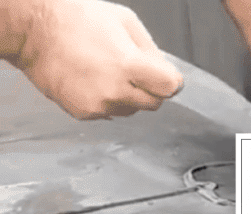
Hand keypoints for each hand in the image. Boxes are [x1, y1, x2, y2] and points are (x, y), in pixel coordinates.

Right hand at [11, 0, 183, 119]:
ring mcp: (98, 104)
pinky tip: (93, 81)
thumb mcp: (125, 21)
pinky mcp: (83, 113)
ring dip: (129, 96)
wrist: (33, 29)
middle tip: (136, 72)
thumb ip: (151, 50)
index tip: (167, 77)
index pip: (169, 88)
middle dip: (151, 89)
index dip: (171, 81)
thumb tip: (166, 71)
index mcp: (128, 65)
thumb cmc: (76, 19)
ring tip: (108, 72)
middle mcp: (115, 90)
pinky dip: (108, 101)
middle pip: (154, 103)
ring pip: (132, 110)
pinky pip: (109, 113)